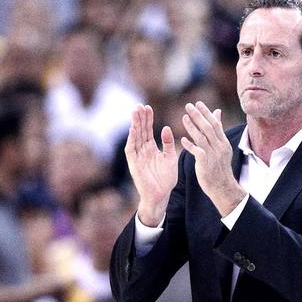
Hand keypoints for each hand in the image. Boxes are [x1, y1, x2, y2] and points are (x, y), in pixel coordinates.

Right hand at [125, 104, 178, 225]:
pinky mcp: (134, 164)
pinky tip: (133, 130)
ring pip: (135, 137)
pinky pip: (131, 150)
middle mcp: (143, 151)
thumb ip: (169, 144)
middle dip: (140, 118)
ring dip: (134, 125)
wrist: (161, 196)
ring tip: (135, 112)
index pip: (148, 130)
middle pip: (140, 131)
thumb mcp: (170, 158)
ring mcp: (137, 157)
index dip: (148, 119)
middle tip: (139, 105)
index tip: (148, 107)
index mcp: (152, 149)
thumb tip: (166, 127)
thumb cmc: (166, 179)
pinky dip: (132, 140)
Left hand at [181, 101, 245, 216]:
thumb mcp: (222, 147)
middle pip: (208, 128)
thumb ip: (218, 130)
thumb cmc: (219, 167)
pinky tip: (182, 140)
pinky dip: (190, 145)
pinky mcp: (205, 164)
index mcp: (223, 142)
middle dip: (198, 116)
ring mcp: (213, 155)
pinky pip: (197, 152)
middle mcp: (219, 147)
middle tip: (188, 106)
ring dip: (192, 127)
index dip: (206, 113)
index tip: (198, 103)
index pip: (215, 124)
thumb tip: (217, 112)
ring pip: (202, 138)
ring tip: (184, 117)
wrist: (222, 187)